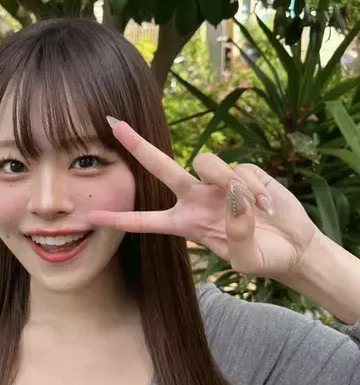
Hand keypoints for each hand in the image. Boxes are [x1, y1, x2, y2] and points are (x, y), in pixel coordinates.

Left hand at [89, 119, 317, 279]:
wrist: (293, 247)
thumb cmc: (263, 257)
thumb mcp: (247, 260)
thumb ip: (238, 236)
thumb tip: (234, 200)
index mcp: (185, 224)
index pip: (145, 222)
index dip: (120, 219)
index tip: (92, 216)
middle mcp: (195, 198)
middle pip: (160, 167)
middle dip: (137, 145)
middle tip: (112, 124)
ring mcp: (218, 183)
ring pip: (207, 163)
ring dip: (227, 181)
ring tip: (252, 209)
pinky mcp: (244, 172)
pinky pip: (241, 170)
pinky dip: (255, 190)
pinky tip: (267, 206)